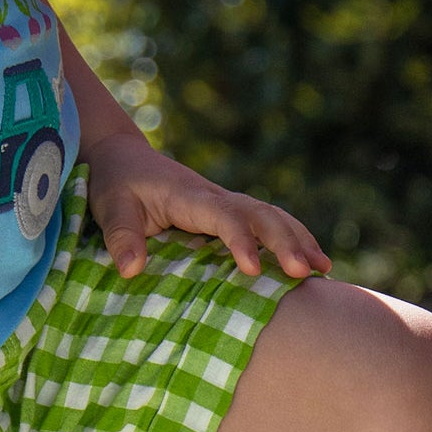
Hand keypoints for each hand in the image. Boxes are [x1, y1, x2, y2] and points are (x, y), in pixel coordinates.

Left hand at [82, 131, 330, 282]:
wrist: (124, 158)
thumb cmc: (115, 183)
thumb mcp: (109, 206)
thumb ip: (120, 235)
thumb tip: (130, 270)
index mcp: (188, 195)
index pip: (222, 215)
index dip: (240, 239)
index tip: (252, 269)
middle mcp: (214, 197)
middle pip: (259, 213)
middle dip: (284, 240)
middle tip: (304, 273)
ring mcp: (224, 205)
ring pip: (270, 215)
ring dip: (297, 239)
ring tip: (323, 270)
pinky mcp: (226, 215)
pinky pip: (265, 224)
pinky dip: (292, 239)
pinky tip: (312, 263)